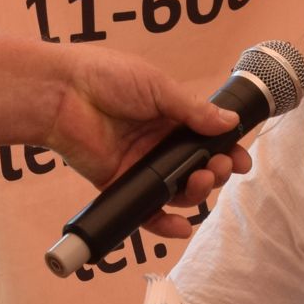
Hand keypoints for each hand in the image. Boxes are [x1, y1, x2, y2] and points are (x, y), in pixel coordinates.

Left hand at [43, 49, 254, 237]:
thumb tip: (231, 122)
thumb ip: (194, 111)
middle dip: (216, 172)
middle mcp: (158, 144)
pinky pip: (145, 210)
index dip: (226, 151)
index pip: (206, 139)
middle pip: (197, 168)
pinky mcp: (119, 185)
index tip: (241, 160)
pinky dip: (164, 223)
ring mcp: (140, 166)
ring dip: (196, 192)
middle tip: (220, 167)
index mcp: (169, 116)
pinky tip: (181, 226)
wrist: (62, 93)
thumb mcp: (158, 87)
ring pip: (177, 191)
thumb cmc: (106, 77)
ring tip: (201, 181)